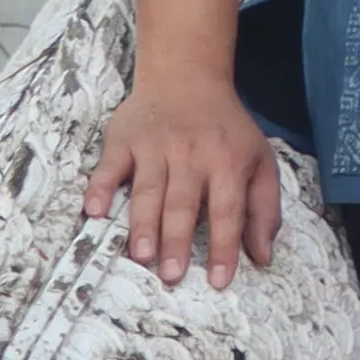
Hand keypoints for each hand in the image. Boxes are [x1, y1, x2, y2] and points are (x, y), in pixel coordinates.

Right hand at [90, 72, 286, 285]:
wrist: (187, 77)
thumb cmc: (227, 130)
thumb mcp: (260, 161)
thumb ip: (264, 209)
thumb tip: (263, 256)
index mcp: (228, 161)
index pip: (227, 210)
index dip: (224, 247)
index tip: (219, 282)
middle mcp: (191, 154)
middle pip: (182, 204)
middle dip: (176, 241)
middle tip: (170, 277)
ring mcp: (154, 146)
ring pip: (147, 190)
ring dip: (143, 224)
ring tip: (141, 257)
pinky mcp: (123, 140)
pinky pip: (109, 167)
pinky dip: (100, 188)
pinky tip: (94, 212)